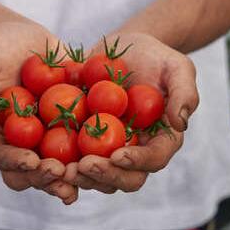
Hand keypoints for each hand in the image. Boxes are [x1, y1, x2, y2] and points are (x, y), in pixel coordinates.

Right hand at [0, 21, 77, 204]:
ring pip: (58, 166)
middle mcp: (19, 142)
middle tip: (63, 174)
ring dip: (72, 175)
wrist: (24, 38)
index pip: (0, 157)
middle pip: (30, 172)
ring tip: (88, 173)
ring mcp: (45, 137)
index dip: (15, 164)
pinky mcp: (69, 126)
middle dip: (45, 178)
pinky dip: (95, 152)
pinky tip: (112, 154)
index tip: (32, 161)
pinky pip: (83, 143)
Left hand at [64, 32, 198, 192]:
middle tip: (85, 165)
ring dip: (81, 177)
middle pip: (126, 178)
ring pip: (98, 176)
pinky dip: (61, 163)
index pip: (154, 158)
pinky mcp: (85, 142)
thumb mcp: (176, 66)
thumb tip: (180, 123)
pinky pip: (74, 159)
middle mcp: (135, 151)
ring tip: (62, 168)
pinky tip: (45, 158)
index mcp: (159, 139)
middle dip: (106, 176)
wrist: (121, 51)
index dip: (138, 161)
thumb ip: (184, 92)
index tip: (118, 154)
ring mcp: (109, 149)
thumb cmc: (153, 57)